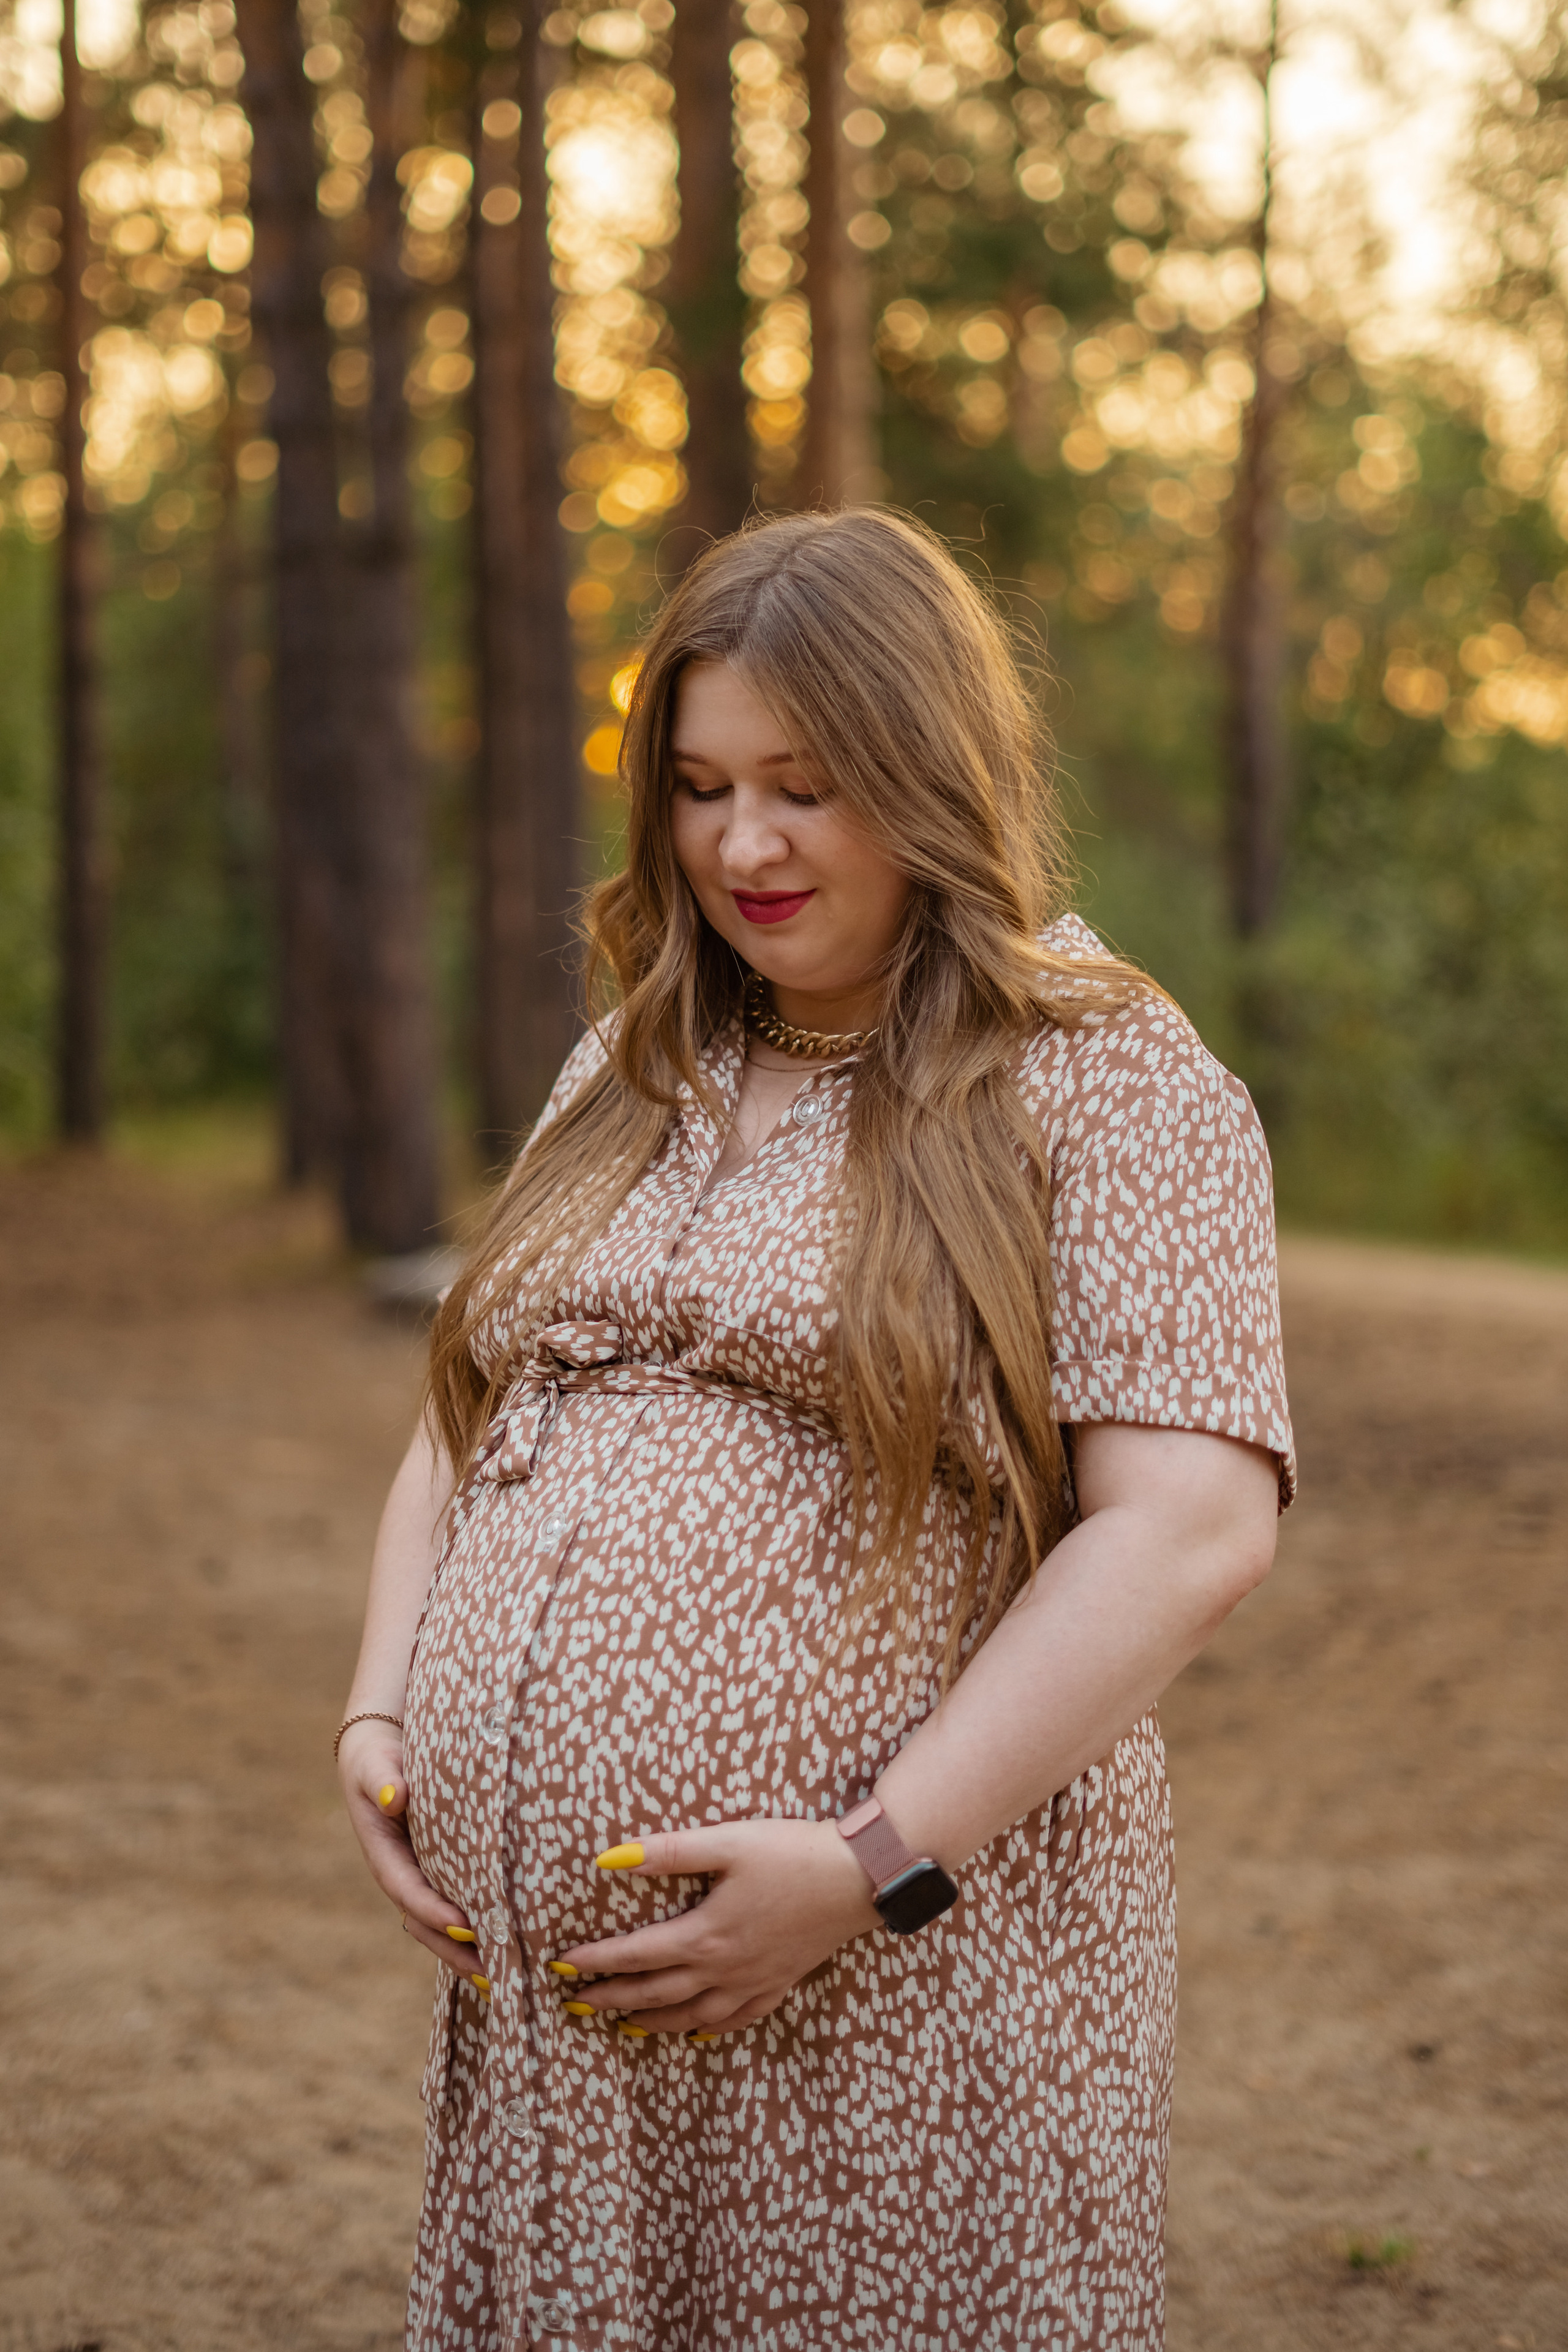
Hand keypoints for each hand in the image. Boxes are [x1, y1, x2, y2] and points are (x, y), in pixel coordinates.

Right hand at [337, 1721, 485, 1984]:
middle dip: (456, 1950)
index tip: (465, 1928)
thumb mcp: (374, 1764)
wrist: (378, 1751)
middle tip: (494, 1971)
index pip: (408, 1891)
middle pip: (426, 1923)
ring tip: (506, 1975)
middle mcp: (402, 1875)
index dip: (434, 1912)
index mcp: (384, 1854)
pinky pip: (456, 1909)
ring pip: (441, 1926)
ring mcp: (420, 1878)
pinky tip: (508, 1947)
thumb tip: (396, 1797)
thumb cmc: (377, 1758)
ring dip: (468, 1951)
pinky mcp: (439, 1874)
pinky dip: (476, 1932)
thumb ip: (383, 1780)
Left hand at [555, 1818, 880, 2035]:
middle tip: (577, 2004)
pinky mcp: (779, 1982)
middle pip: (655, 1992)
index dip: (595, 1961)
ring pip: (691, 2015)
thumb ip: (669, 1852)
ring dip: (652, 2020)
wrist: (859, 1879)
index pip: (636, 1954)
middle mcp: (724, 1969)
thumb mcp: (728, 1841)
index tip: (561, 1967)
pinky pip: (735, 2019)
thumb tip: (611, 1859)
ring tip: (624, 2024)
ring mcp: (753, 1982)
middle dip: (612, 1998)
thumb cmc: (792, 1853)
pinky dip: (708, 2029)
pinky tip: (696, 2031)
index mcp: (705, 1935)